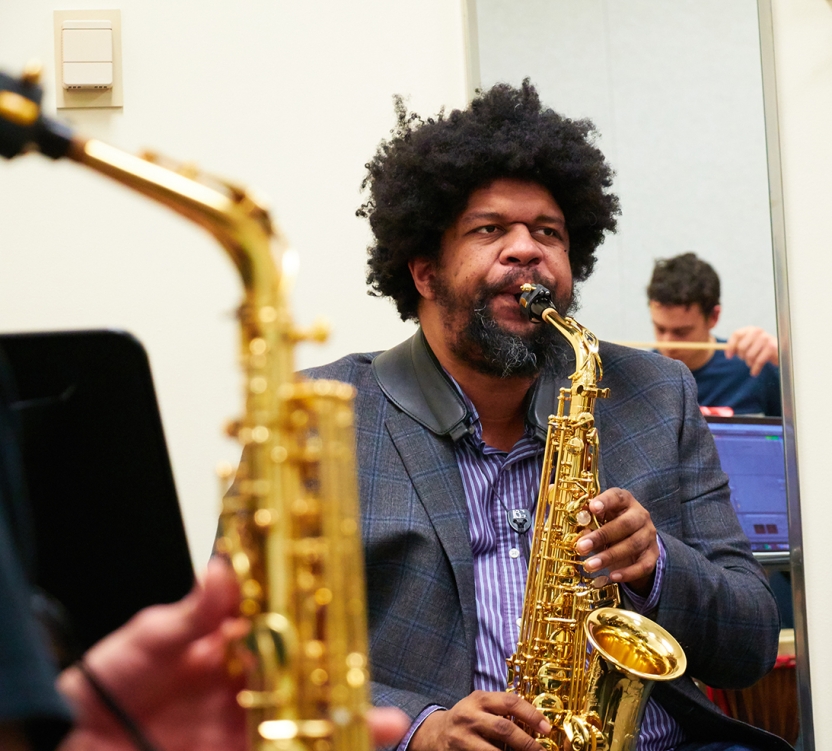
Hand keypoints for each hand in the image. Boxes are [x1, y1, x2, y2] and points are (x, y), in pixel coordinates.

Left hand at [55, 554, 408, 750]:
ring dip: (343, 720)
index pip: (279, 626)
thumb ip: (189, 614)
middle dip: (341, 673)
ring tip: (379, 722)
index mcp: (226, 648)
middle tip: (367, 670)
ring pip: (303, 720)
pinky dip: (319, 747)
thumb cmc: (101, 687)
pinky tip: (346, 744)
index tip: (337, 604)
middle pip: (303, 676)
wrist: (67, 746)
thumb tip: (223, 572)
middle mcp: (242, 688)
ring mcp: (241, 730)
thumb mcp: (146, 641)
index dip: (309, 615)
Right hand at [410, 690, 550, 750]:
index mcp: (479, 699)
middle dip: (526, 743)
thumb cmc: (467, 718)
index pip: (510, 702)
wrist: (434, 733)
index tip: (547, 728)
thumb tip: (537, 723)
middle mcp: (470, 716)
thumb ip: (501, 709)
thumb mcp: (480, 705)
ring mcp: (462, 738)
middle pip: (504, 728)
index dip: (531, 714)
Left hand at [575, 488, 657, 594]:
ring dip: (609, 556)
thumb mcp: (599, 519)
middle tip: (581, 547)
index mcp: (625, 501)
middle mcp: (640, 515)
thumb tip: (578, 529)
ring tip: (590, 565)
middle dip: (602, 536)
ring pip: (633, 545)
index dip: (605, 501)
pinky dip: (628, 572)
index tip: (592, 508)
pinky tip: (613, 576)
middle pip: (625, 524)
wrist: (634, 540)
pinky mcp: (653, 554)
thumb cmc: (610, 524)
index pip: (617, 497)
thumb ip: (589, 522)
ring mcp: (649, 535)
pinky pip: (644, 565)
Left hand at [725, 326, 777, 376]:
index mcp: (750, 329)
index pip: (736, 334)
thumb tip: (728, 353)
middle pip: (741, 347)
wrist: (780, 354)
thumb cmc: (761, 350)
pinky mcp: (772, 347)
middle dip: (742, 357)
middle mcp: (758, 331)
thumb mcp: (749, 346)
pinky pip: (758, 361)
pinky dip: (755, 369)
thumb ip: (738, 347)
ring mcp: (766, 338)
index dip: (730, 346)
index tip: (729, 357)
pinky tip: (754, 372)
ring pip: (749, 355)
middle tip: (746, 360)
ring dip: (749, 363)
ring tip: (752, 364)